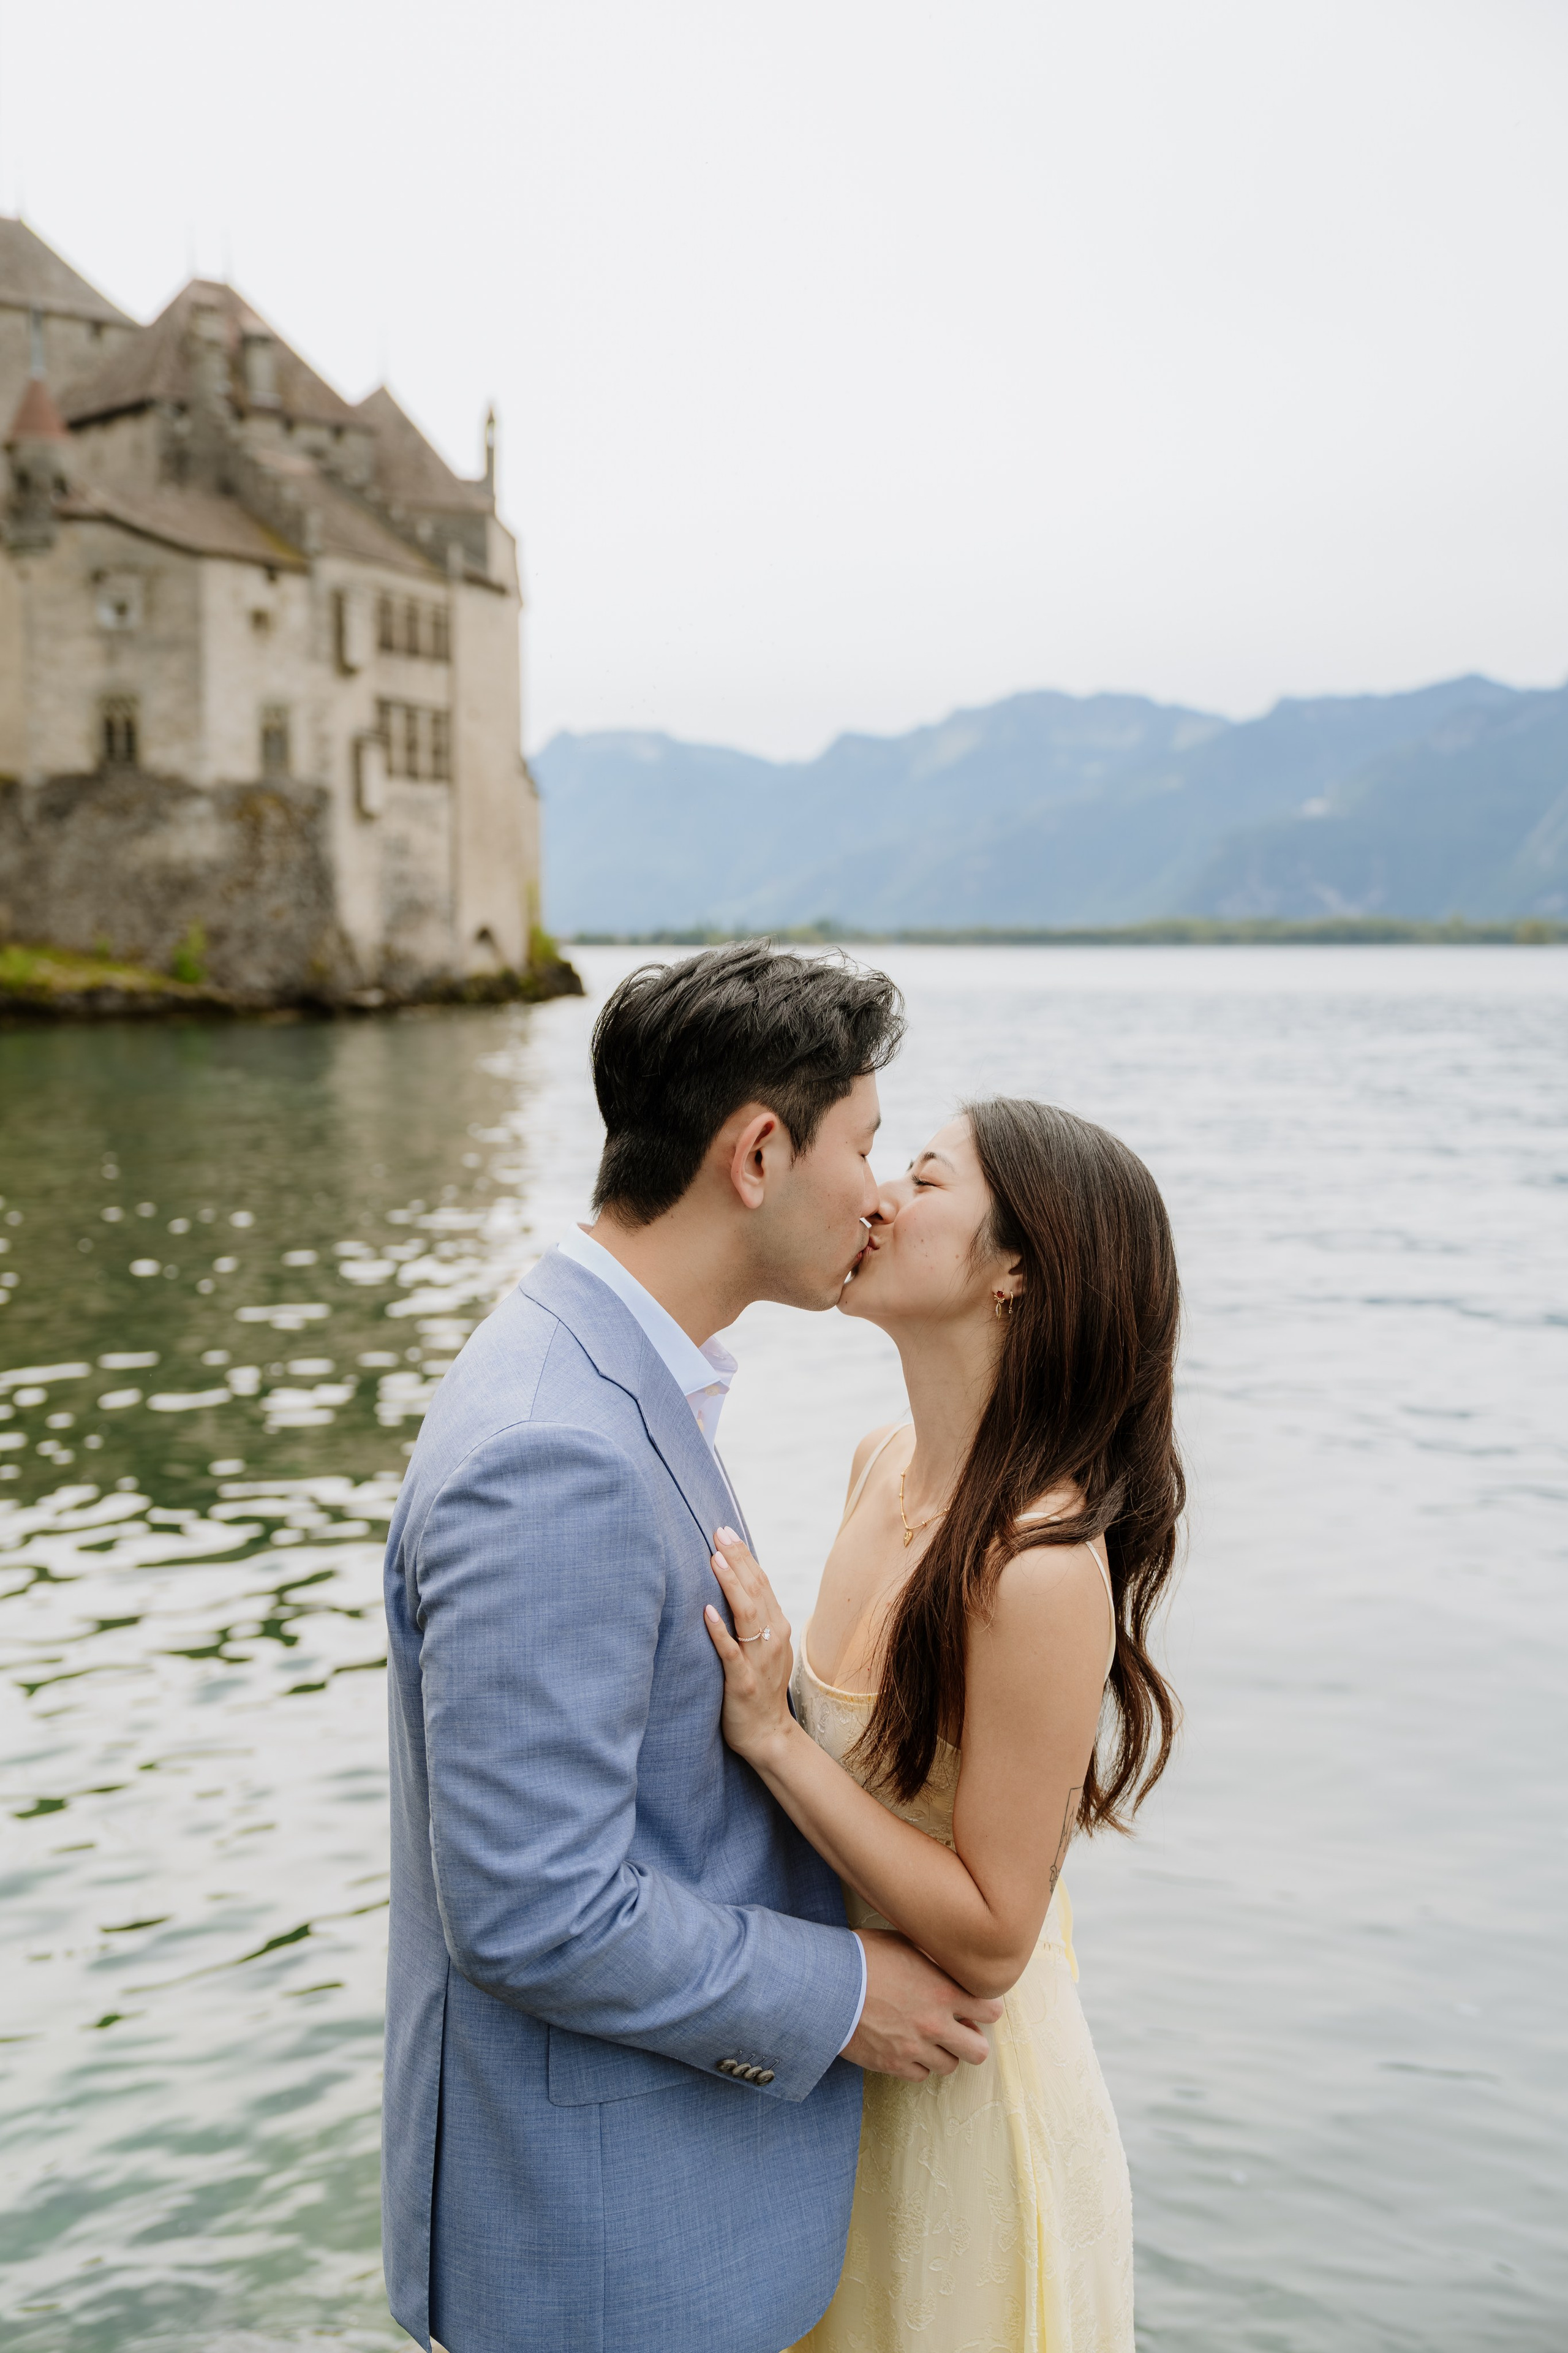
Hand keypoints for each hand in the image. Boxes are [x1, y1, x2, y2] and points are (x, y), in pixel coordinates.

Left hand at [703, 1528, 794, 1763]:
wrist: (768, 1734)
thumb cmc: (759, 1687)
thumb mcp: (763, 1647)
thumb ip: (755, 1618)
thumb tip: (736, 1583)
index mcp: (777, 1627)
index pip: (761, 1582)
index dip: (744, 1555)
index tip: (725, 1530)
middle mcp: (773, 1639)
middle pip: (756, 1590)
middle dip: (737, 1559)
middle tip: (718, 1532)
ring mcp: (759, 1661)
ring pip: (747, 1615)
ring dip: (731, 1585)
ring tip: (715, 1560)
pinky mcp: (743, 1683)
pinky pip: (731, 1653)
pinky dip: (720, 1631)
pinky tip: (706, 1612)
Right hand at [843, 1929, 1001, 2079]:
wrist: (825, 1986)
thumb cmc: (861, 1957)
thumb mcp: (903, 1943)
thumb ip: (933, 1959)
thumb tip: (947, 1960)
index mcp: (943, 1992)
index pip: (992, 2011)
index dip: (986, 2008)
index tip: (976, 2004)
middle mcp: (934, 2025)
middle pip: (979, 2051)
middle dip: (972, 2039)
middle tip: (957, 2027)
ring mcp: (914, 2049)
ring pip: (949, 2066)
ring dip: (943, 2052)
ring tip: (928, 2036)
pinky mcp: (892, 2065)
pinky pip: (920, 2075)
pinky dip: (917, 2063)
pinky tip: (906, 2045)